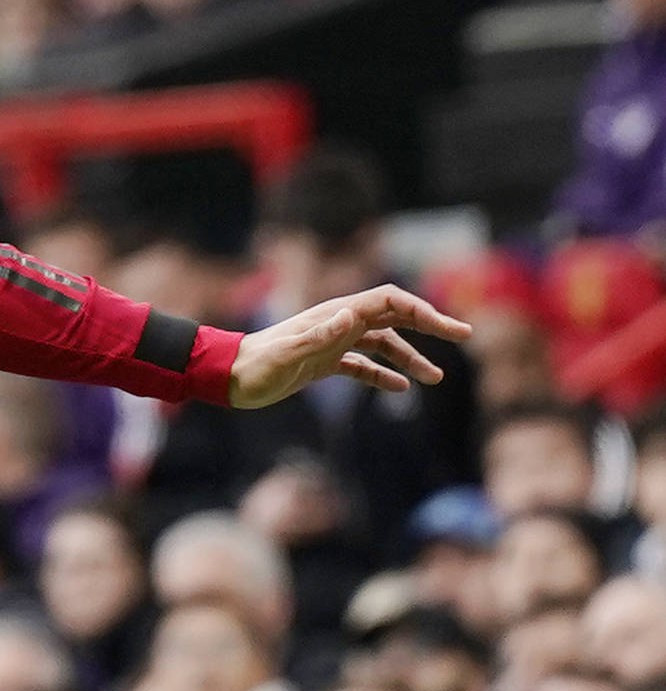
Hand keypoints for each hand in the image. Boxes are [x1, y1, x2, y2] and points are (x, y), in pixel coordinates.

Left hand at [227, 285, 471, 408]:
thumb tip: (353, 315)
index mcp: (335, 316)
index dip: (424, 311)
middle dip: (430, 326)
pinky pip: (361, 366)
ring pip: (381, 345)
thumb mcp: (288, 354)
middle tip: (464, 336)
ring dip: (410, 358)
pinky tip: (399, 388)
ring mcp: (331, 344)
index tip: (452, 330)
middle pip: (394, 318)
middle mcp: (337, 324)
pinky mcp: (321, 364)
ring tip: (436, 379)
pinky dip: (382, 375)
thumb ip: (319, 336)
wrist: (225, 378)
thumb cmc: (254, 366)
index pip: (390, 303)